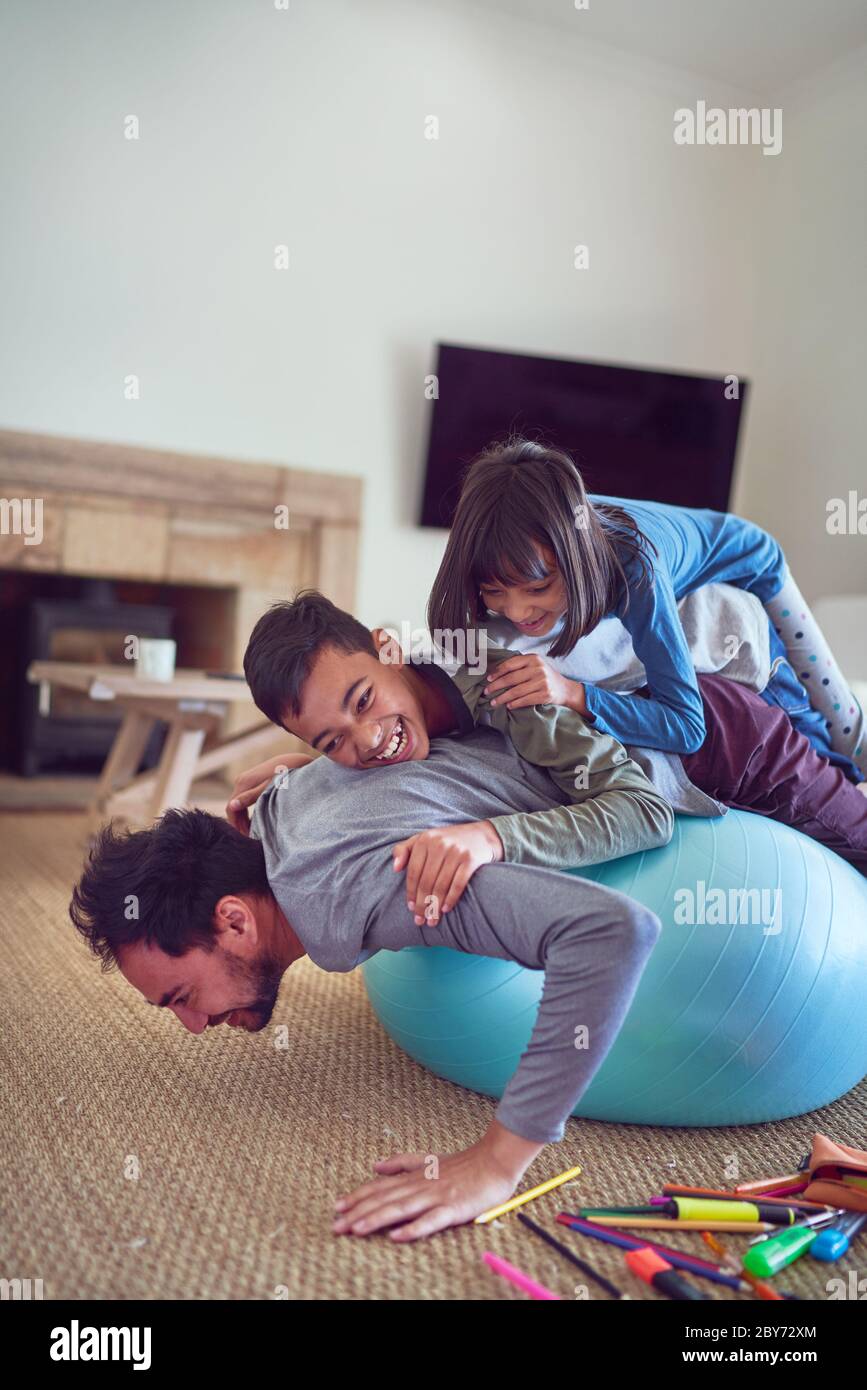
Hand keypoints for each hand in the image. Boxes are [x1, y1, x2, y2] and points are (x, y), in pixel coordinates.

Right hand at [226, 752, 312, 833]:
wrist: (297, 761)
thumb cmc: (286, 775)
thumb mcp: (270, 788)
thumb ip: (251, 797)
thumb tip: (232, 806)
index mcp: (243, 782)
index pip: (230, 809)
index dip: (236, 826)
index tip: (246, 838)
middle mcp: (241, 780)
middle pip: (233, 807)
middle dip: (239, 825)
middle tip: (251, 839)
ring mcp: (246, 780)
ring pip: (239, 804)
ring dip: (243, 819)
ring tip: (254, 832)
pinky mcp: (253, 781)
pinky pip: (245, 799)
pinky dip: (248, 812)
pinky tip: (257, 821)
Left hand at [332, 1122, 541, 1240]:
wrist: (494, 1162)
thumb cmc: (462, 1165)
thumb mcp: (427, 1160)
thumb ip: (401, 1163)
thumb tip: (375, 1166)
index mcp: (413, 1176)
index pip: (379, 1187)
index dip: (357, 1196)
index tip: (337, 1207)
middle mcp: (420, 1186)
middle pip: (384, 1200)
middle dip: (358, 1213)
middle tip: (336, 1226)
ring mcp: (436, 1197)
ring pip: (401, 1209)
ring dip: (377, 1219)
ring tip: (356, 1229)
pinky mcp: (453, 1209)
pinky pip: (431, 1221)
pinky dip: (413, 1228)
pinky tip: (397, 1236)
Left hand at [392, 821, 503, 924]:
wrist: (483, 835)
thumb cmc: (449, 841)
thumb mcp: (425, 839)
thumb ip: (405, 849)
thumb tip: (395, 868)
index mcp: (425, 839)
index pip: (413, 872)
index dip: (411, 892)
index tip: (411, 908)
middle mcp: (439, 844)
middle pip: (426, 881)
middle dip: (422, 904)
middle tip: (420, 920)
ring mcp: (456, 851)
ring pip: (441, 885)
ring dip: (435, 907)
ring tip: (432, 920)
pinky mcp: (470, 859)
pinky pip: (457, 884)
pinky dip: (451, 899)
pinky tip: (445, 909)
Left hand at [483, 654, 586, 712]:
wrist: (565, 689)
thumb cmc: (546, 677)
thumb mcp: (536, 665)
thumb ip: (520, 666)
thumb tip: (495, 672)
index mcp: (533, 659)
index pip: (510, 664)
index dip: (497, 672)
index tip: (488, 679)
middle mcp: (538, 668)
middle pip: (511, 678)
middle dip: (496, 686)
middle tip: (486, 692)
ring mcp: (542, 681)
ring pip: (516, 691)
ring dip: (502, 698)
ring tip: (493, 702)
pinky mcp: (545, 694)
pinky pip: (525, 700)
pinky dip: (514, 704)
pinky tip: (508, 706)